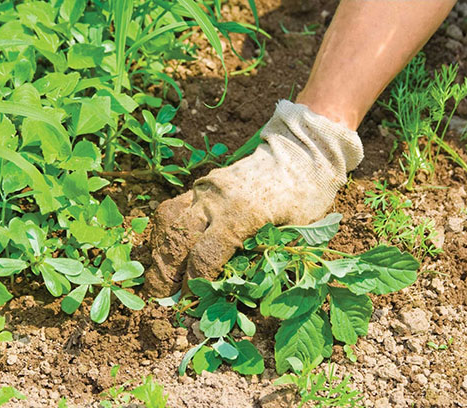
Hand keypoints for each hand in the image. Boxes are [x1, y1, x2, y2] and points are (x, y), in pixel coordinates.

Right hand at [143, 100, 362, 297]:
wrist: (301, 152)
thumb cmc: (306, 196)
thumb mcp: (297, 232)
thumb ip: (268, 258)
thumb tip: (240, 290)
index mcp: (241, 215)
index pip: (205, 257)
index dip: (194, 284)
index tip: (190, 301)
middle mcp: (216, 200)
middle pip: (177, 239)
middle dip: (165, 272)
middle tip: (163, 295)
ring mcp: (206, 188)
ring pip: (169, 221)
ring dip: (160, 249)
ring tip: (161, 273)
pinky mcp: (203, 183)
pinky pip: (175, 207)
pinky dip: (167, 230)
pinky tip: (169, 246)